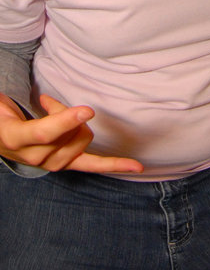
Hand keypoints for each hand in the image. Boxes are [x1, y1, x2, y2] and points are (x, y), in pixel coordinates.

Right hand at [0, 93, 142, 173]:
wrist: (1, 138)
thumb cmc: (4, 119)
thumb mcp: (3, 107)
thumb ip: (15, 105)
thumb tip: (44, 102)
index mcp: (17, 139)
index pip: (45, 132)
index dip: (66, 120)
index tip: (87, 109)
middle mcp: (36, 157)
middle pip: (69, 131)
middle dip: (66, 110)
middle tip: (49, 102)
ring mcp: (52, 164)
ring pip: (83, 137)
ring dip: (75, 121)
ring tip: (55, 114)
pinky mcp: (66, 164)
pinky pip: (93, 165)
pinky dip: (114, 165)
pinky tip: (135, 166)